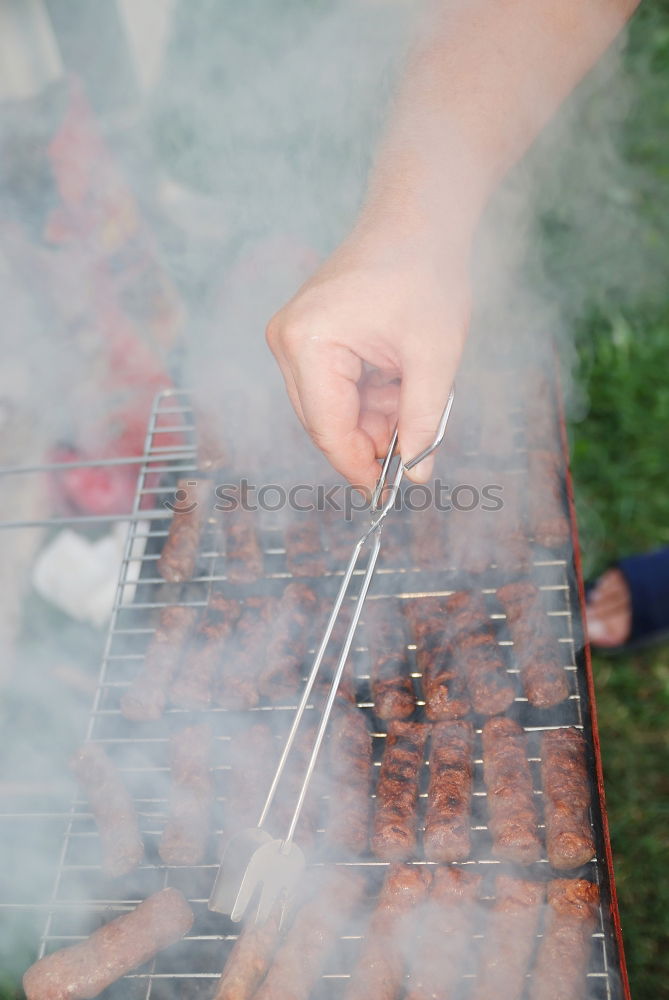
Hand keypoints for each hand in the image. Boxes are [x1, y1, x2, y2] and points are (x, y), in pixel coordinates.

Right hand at [266, 229, 470, 491]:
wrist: (417, 216)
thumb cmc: (426, 272)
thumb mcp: (434, 356)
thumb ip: (423, 421)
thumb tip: (417, 475)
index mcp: (308, 344)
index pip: (327, 429)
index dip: (359, 467)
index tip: (388, 493)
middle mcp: (287, 341)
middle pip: (324, 421)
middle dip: (371, 439)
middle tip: (415, 443)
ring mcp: (291, 337)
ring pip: (330, 407)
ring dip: (373, 415)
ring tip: (413, 389)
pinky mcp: (304, 334)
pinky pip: (333, 385)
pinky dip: (367, 394)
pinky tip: (398, 376)